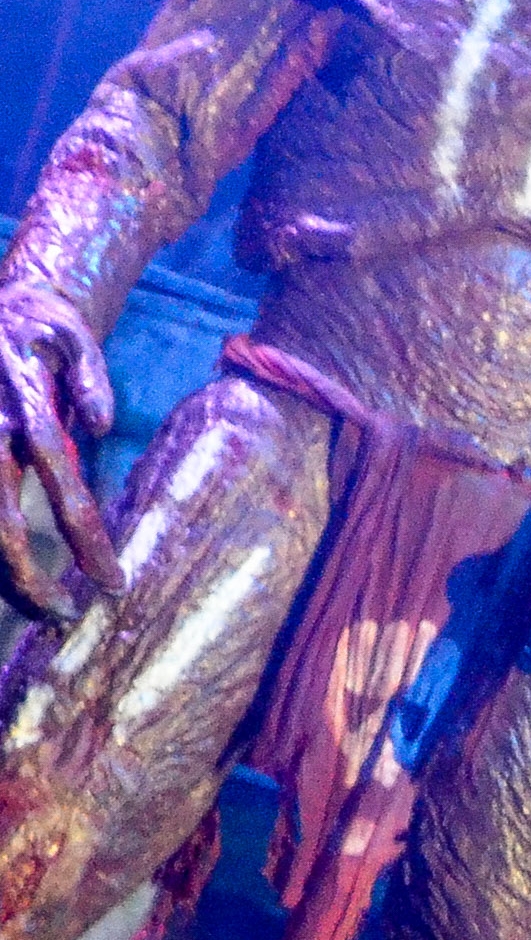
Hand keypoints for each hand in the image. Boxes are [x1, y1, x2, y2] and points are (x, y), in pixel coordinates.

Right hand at [0, 287, 119, 616]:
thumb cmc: (40, 325)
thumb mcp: (72, 335)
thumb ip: (90, 378)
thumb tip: (98, 425)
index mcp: (26, 405)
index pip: (63, 484)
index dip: (85, 538)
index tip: (111, 581)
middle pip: (2, 522)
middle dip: (29, 578)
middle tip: (61, 615)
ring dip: (4, 571)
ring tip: (35, 605)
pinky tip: (9, 572)